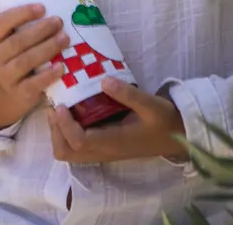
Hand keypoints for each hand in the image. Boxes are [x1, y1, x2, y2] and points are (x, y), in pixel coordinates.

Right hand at [0, 0, 68, 113]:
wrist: (10, 88)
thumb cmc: (11, 51)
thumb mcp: (2, 34)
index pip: (1, 23)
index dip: (21, 14)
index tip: (42, 7)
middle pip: (16, 42)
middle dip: (39, 31)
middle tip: (59, 21)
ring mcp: (7, 77)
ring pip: (25, 62)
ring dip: (46, 49)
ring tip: (65, 38)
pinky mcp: (21, 93)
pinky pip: (33, 85)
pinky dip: (47, 76)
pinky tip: (62, 66)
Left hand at [47, 77, 187, 163]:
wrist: (177, 136)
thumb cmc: (164, 120)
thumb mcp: (150, 104)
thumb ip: (128, 94)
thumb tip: (104, 80)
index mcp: (113, 142)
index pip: (79, 142)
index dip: (64, 126)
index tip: (60, 105)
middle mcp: (103, 151)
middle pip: (66, 153)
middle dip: (55, 131)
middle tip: (55, 106)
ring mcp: (102, 152)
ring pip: (68, 153)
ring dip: (58, 133)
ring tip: (60, 108)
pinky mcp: (102, 147)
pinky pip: (76, 148)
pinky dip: (65, 133)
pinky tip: (70, 112)